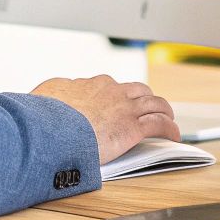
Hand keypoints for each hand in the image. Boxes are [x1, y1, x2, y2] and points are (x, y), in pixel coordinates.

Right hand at [30, 75, 179, 163]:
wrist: (52, 128)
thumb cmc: (44, 116)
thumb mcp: (44, 96)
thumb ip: (53, 95)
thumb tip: (51, 96)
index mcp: (89, 84)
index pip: (108, 86)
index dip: (116, 96)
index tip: (116, 103)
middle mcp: (110, 90)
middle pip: (136, 90)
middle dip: (144, 99)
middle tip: (146, 108)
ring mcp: (124, 108)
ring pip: (154, 103)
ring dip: (163, 110)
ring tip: (168, 118)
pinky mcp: (133, 128)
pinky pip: (160, 125)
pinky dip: (170, 129)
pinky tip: (174, 135)